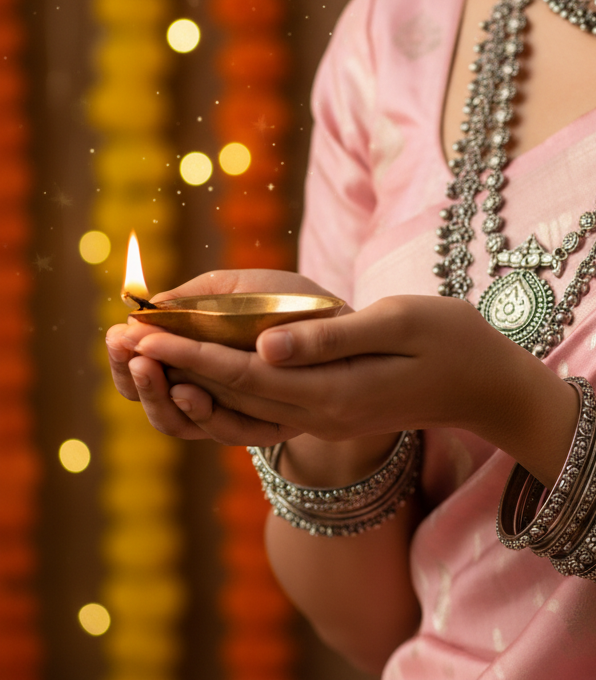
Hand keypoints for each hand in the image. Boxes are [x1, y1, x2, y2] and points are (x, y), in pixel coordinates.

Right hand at [106, 268, 335, 446]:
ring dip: (158, 397)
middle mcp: (207, 390)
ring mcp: (234, 411)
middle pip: (150, 401)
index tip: (118, 335)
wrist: (353, 326)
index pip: (141, 369)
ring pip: (179, 422)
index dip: (122, 358)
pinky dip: (203, 413)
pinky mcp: (266, 425)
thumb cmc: (295, 302)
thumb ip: (198, 297)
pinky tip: (189, 388)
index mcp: (194, 356)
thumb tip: (145, 306)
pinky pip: (227, 430)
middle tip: (129, 353)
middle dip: (134, 378)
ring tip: (149, 367)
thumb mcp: (244, 288)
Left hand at [130, 294, 578, 486]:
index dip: (191, 350)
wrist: (487, 386)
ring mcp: (328, 419)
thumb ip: (329, 336)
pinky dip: (229, 390)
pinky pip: (267, 408)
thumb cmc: (451, 339)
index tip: (144, 327)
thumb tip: (262, 345)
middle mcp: (322, 414)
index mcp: (334, 391)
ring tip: (151, 355)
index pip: (245, 373)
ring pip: (245, 406)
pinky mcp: (335, 411)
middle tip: (124, 338)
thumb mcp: (397, 323)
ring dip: (196, 381)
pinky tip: (210, 372)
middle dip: (177, 366)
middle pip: (233, 395)